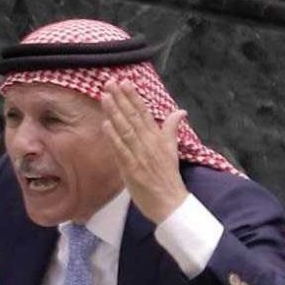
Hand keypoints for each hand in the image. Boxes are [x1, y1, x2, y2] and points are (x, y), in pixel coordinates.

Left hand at [100, 81, 188, 223]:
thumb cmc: (168, 177)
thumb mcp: (172, 149)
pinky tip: (106, 124)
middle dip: (121, 99)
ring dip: (115, 112)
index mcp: (158, 138)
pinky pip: (121, 150)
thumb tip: (180, 111)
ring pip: (126, 130)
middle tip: (110, 82)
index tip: (125, 82)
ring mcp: (139, 155)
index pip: (144, 113)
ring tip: (105, 96)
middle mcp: (149, 143)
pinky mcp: (132, 168)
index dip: (134, 97)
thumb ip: (172, 129)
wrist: (170, 202)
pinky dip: (114, 136)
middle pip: (133, 117)